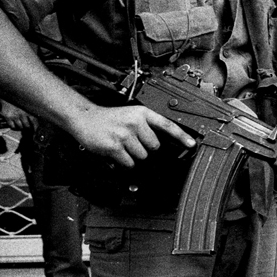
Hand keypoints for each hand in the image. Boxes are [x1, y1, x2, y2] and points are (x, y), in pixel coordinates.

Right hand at [0, 101, 35, 130]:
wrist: (7, 95)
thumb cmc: (19, 100)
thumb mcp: (28, 104)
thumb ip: (32, 111)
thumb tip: (37, 119)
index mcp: (29, 110)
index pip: (34, 122)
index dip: (36, 128)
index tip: (36, 131)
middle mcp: (22, 114)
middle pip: (27, 126)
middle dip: (27, 128)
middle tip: (27, 127)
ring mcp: (15, 116)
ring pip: (19, 127)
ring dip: (20, 128)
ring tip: (21, 126)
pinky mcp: (8, 117)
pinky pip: (11, 126)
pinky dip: (13, 127)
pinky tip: (14, 125)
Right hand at [66, 105, 194, 167]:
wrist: (85, 118)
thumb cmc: (110, 118)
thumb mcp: (132, 115)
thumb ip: (147, 126)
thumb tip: (162, 143)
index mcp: (142, 113)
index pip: (167, 125)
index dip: (181, 136)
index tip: (191, 144)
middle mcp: (135, 123)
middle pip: (155, 147)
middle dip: (146, 148)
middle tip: (133, 142)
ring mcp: (125, 135)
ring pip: (142, 156)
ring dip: (134, 156)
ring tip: (123, 145)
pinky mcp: (114, 147)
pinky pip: (129, 163)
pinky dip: (124, 163)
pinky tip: (117, 153)